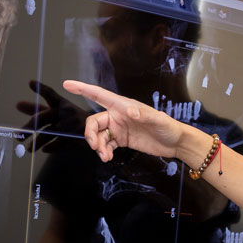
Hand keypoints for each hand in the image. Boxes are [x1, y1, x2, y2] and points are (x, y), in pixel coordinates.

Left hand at [17, 81, 88, 151]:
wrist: (95, 130)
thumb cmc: (70, 118)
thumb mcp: (56, 111)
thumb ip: (37, 108)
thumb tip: (18, 105)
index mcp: (61, 103)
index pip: (51, 94)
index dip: (42, 88)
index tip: (32, 83)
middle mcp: (66, 112)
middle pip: (43, 118)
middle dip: (29, 127)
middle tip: (18, 136)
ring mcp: (70, 125)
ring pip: (48, 134)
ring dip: (36, 143)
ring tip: (28, 148)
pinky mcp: (75, 138)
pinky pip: (58, 144)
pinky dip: (50, 148)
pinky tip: (44, 149)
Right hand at [62, 79, 183, 162]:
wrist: (175, 143)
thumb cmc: (168, 127)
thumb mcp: (158, 120)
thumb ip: (144, 114)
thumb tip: (130, 111)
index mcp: (123, 105)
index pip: (99, 95)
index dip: (83, 89)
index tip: (67, 84)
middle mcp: (118, 115)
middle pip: (94, 121)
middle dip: (91, 134)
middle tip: (96, 147)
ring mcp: (119, 128)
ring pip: (98, 134)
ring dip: (97, 146)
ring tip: (105, 156)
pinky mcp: (122, 140)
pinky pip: (106, 144)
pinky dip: (104, 151)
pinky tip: (108, 157)